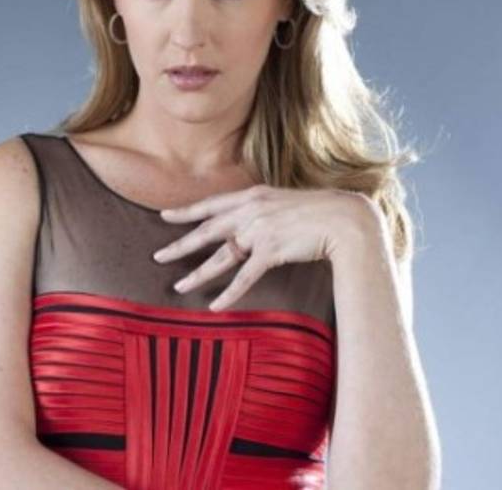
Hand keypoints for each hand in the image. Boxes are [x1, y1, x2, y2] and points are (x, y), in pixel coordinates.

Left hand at [152, 183, 371, 310]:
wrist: (344, 218)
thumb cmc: (319, 210)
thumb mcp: (283, 201)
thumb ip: (262, 210)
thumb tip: (248, 220)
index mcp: (252, 195)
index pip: (211, 204)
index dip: (186, 211)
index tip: (164, 215)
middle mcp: (251, 210)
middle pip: (206, 231)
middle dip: (180, 244)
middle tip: (157, 256)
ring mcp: (260, 230)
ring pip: (220, 257)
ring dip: (198, 273)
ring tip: (178, 286)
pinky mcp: (271, 251)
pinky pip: (244, 277)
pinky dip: (229, 293)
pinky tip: (215, 306)